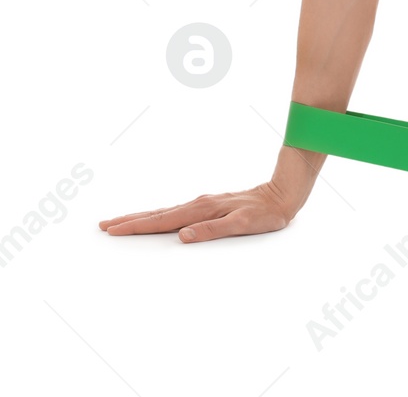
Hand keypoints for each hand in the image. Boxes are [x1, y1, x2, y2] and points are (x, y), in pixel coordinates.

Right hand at [98, 182, 295, 242]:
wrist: (282, 194)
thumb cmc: (265, 213)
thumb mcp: (243, 224)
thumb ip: (213, 230)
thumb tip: (182, 236)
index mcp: (201, 210)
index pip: (162, 221)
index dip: (136, 227)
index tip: (112, 229)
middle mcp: (198, 205)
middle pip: (157, 214)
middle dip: (129, 220)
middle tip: (103, 225)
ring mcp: (202, 204)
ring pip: (165, 212)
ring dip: (141, 217)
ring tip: (120, 221)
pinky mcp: (208, 206)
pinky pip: (176, 212)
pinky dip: (159, 216)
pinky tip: (156, 219)